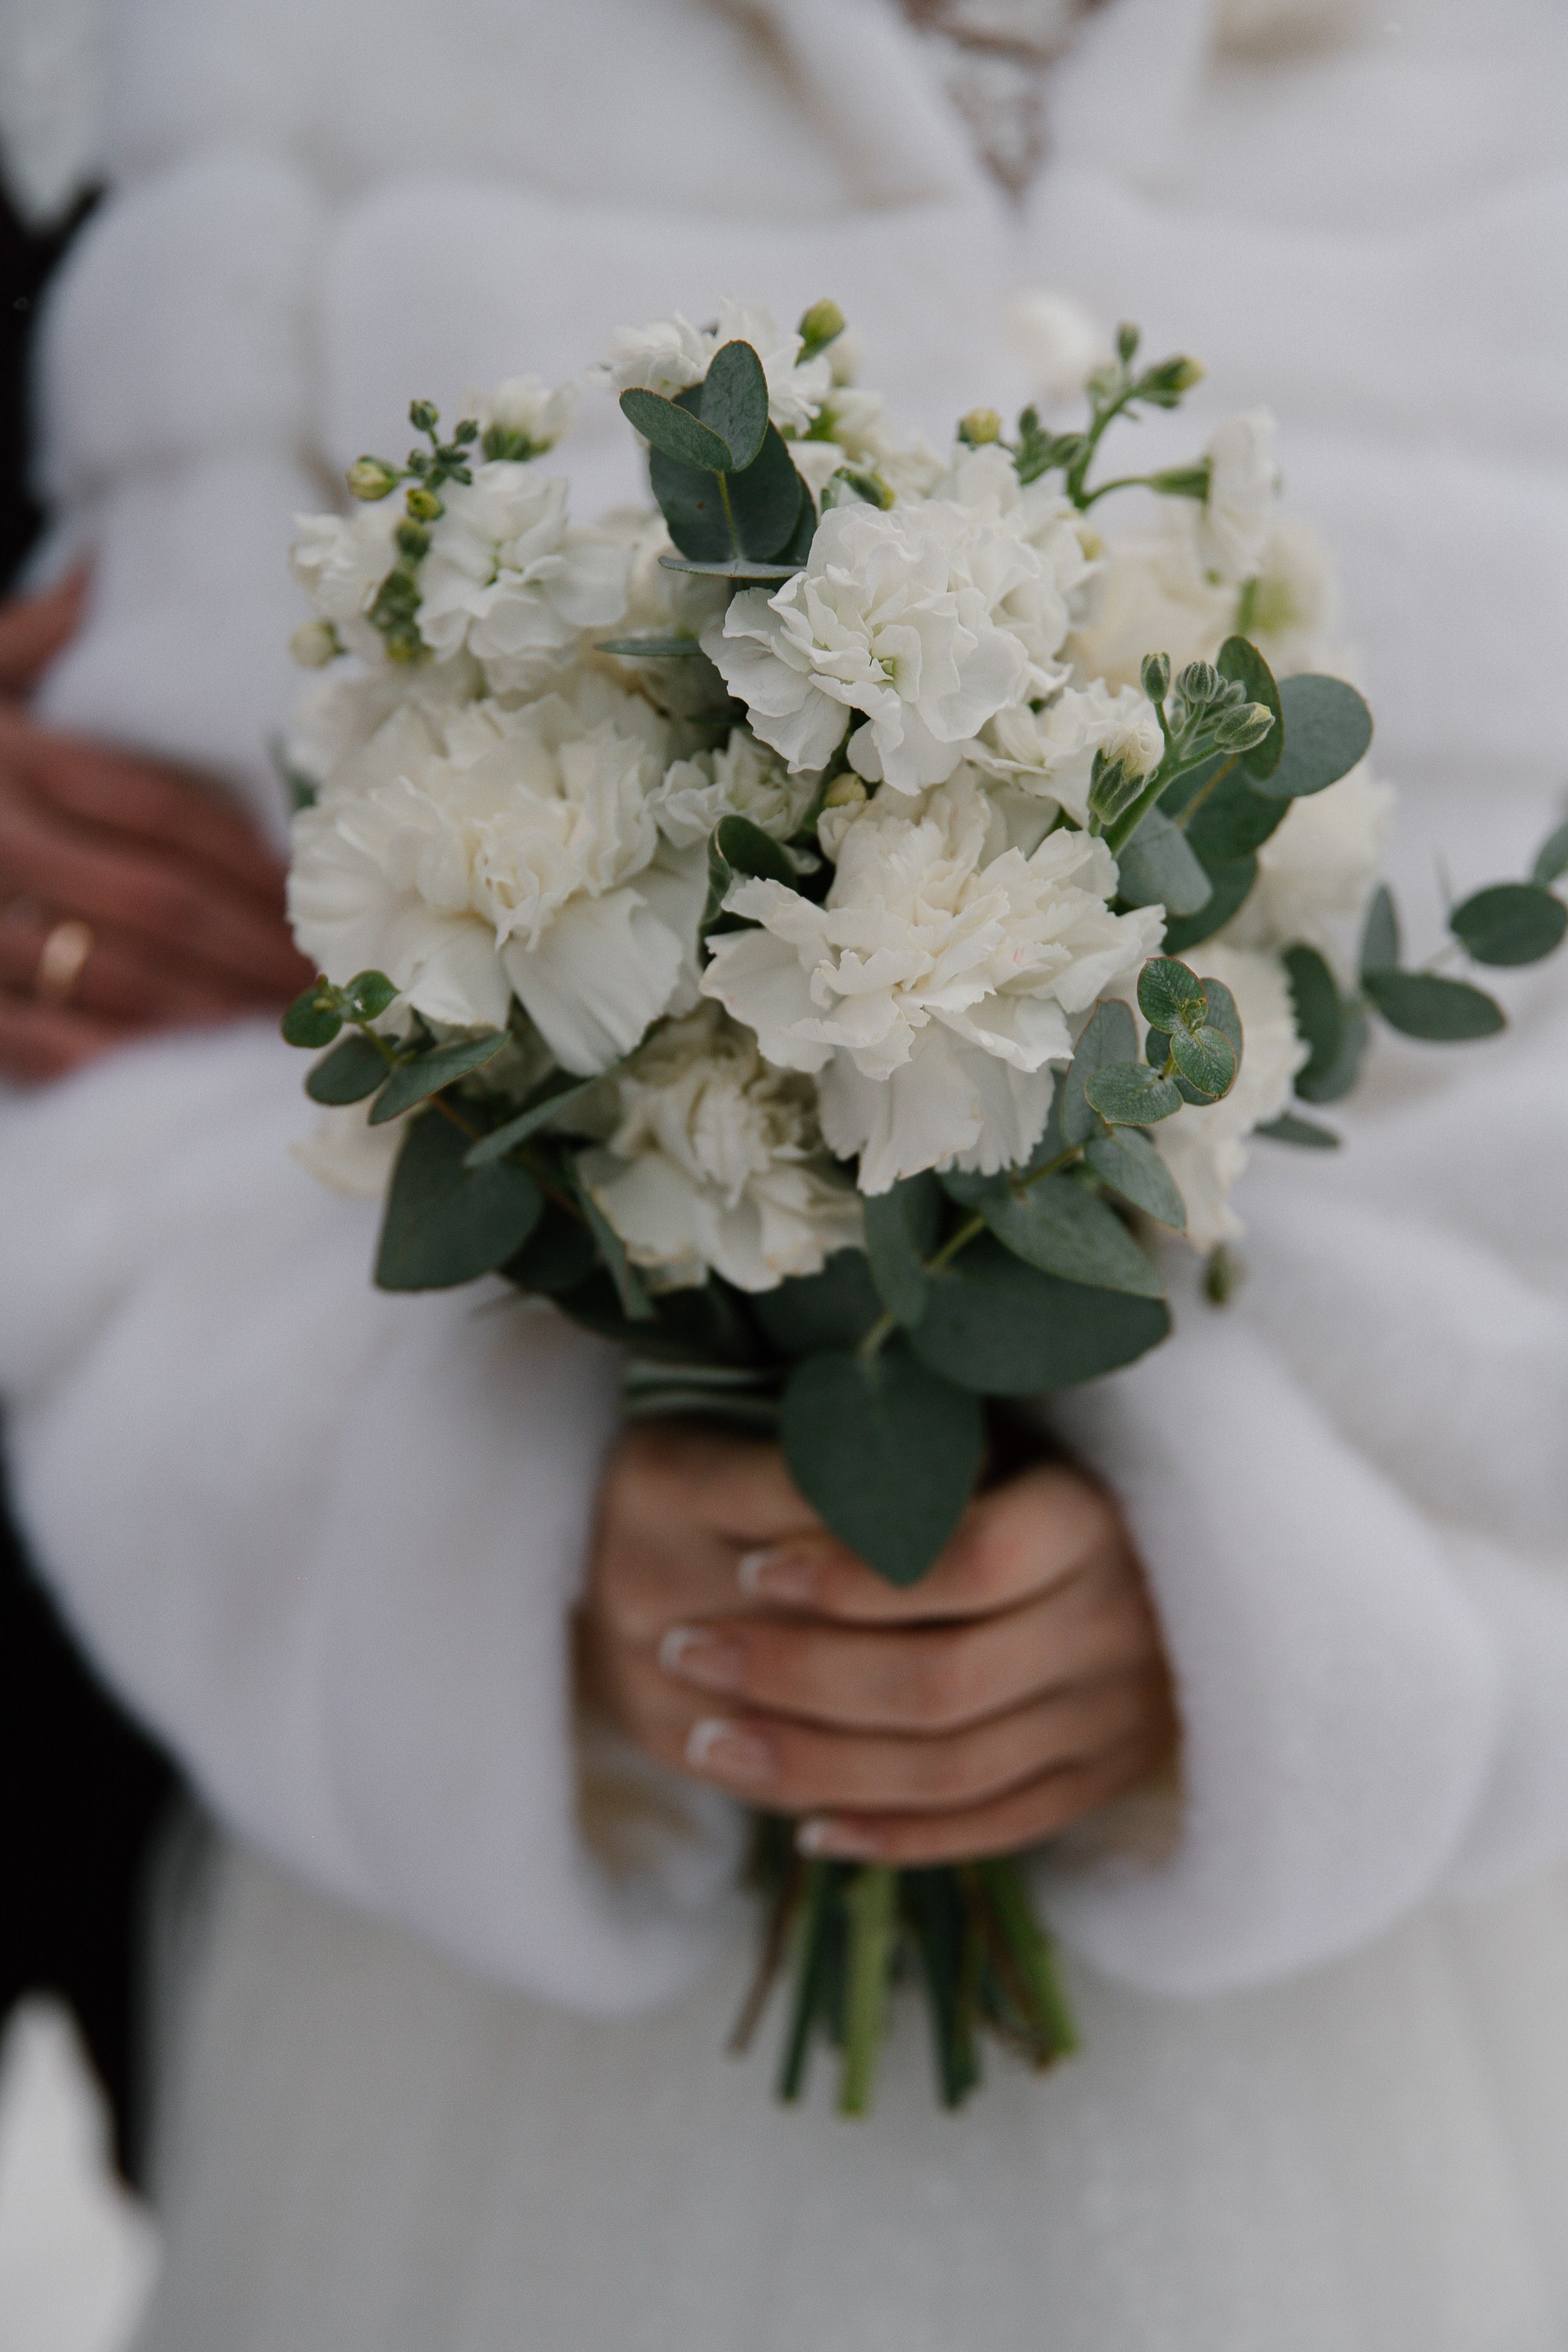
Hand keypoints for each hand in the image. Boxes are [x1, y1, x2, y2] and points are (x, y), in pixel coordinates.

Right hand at [0, 579, 311, 1080]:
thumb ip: (38, 631)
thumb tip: (105, 571)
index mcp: (13, 752)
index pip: (160, 810)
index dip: (248, 861)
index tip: (319, 897)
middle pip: (154, 900)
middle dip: (253, 947)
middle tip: (331, 982)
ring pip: (110, 976)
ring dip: (210, 1009)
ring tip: (285, 1029)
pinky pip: (39, 1042)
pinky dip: (119, 1060)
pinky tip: (187, 1069)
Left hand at [580, 1423, 1176, 1865]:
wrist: (1205, 1551)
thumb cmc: (1042, 1463)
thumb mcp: (996, 1428)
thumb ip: (917, 1449)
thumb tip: (799, 1449)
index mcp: (1094, 1523)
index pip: (970, 1562)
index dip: (852, 1574)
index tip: (750, 1566)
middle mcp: (1120, 1628)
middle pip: (943, 1680)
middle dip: (797, 1674)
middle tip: (687, 1648)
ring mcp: (1118, 1718)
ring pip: (954, 1770)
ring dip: (817, 1765)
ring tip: (705, 1741)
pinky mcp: (1105, 1780)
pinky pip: (992, 1828)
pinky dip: (895, 1837)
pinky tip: (800, 1826)